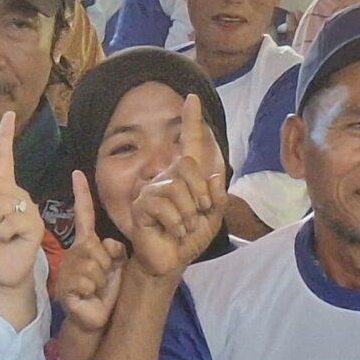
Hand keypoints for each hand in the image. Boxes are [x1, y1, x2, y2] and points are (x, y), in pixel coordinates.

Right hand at [52, 170, 125, 351]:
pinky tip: (88, 297)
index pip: (83, 215)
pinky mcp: (66, 286)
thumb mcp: (118, 266)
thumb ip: (116, 251)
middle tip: (103, 281)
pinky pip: (88, 281)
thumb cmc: (107, 292)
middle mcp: (75, 253)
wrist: (95, 319)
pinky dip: (94, 291)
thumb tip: (106, 244)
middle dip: (108, 267)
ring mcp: (68, 269)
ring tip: (96, 290)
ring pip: (94, 266)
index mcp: (87, 244)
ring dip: (102, 281)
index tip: (77, 173)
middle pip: (97, 248)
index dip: (81, 195)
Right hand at [125, 102, 228, 279]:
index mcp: (185, 178)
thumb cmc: (189, 238)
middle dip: (200, 195)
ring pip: (177, 188)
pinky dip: (176, 223)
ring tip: (183, 228)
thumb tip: (214, 174)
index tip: (192, 98)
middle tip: (196, 217)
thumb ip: (218, 196)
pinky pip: (164, 205)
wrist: (171, 261)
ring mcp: (151, 190)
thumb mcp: (213, 217)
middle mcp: (166, 178)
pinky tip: (172, 232)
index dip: (191, 121)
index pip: (188, 144)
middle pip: (187, 166)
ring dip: (188, 215)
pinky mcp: (141, 205)